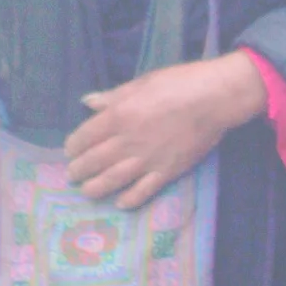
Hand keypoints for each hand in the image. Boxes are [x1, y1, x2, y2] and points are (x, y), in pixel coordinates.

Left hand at [64, 53, 266, 209]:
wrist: (214, 99)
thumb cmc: (178, 83)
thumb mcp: (142, 82)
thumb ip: (113, 96)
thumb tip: (87, 101)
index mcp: (118, 115)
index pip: (85, 136)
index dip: (74, 146)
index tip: (70, 150)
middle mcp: (127, 141)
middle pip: (95, 161)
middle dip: (79, 169)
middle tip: (73, 174)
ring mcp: (146, 159)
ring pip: (113, 180)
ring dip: (95, 187)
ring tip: (87, 191)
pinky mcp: (166, 172)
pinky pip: (143, 191)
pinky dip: (129, 199)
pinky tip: (120, 202)